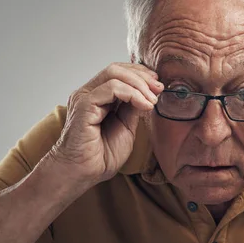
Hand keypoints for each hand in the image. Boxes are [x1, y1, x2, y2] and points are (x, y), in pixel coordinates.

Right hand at [49, 62, 163, 187]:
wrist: (84, 173)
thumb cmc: (101, 155)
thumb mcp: (126, 127)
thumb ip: (133, 109)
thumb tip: (148, 93)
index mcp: (98, 97)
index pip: (119, 74)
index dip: (141, 75)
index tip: (158, 86)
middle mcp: (89, 93)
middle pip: (117, 69)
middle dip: (142, 76)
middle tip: (159, 89)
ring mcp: (85, 97)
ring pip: (114, 73)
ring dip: (139, 84)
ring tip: (152, 100)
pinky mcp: (84, 104)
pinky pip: (111, 88)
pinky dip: (132, 93)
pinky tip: (144, 105)